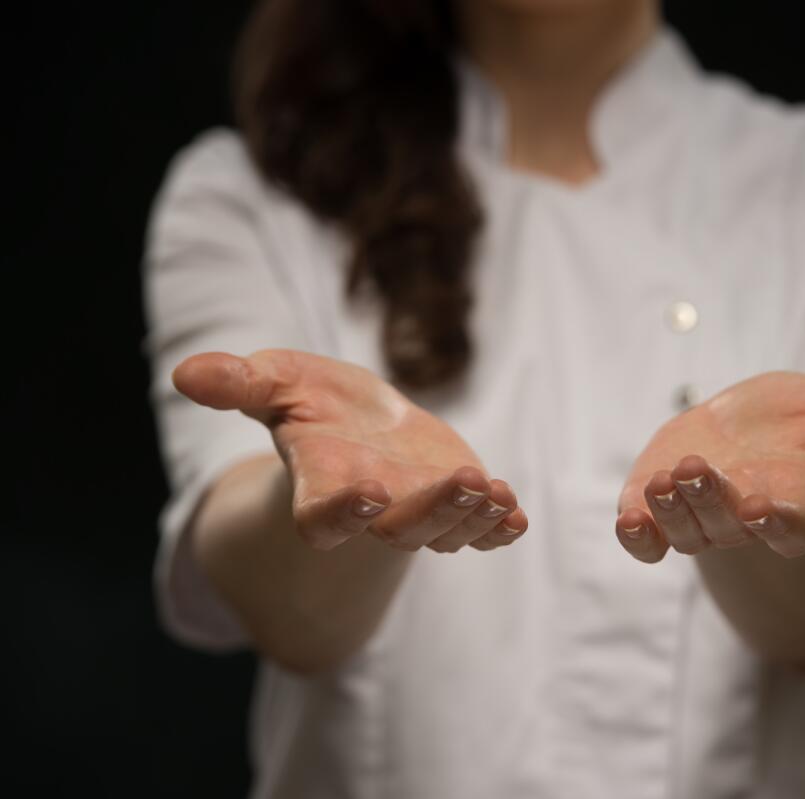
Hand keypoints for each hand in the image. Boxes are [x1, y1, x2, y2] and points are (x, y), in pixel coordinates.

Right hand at [172, 348, 527, 551]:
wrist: (358, 425)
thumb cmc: (312, 404)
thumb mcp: (275, 383)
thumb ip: (238, 384)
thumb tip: (183, 373)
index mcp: (322, 485)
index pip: (323, 516)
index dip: (341, 511)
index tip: (367, 490)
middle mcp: (373, 509)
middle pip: (401, 527)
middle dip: (434, 510)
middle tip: (464, 482)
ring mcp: (417, 511)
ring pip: (445, 530)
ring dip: (471, 517)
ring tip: (495, 495)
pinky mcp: (453, 505)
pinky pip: (476, 530)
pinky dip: (494, 528)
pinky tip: (513, 516)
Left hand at [614, 371, 804, 561]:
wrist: (752, 418)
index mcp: (796, 502)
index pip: (792, 528)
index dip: (779, 522)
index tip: (765, 507)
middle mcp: (747, 520)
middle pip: (728, 527)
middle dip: (709, 502)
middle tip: (695, 470)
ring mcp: (701, 519)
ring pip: (685, 531)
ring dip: (671, 511)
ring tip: (662, 479)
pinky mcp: (660, 510)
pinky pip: (647, 538)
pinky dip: (637, 533)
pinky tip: (630, 517)